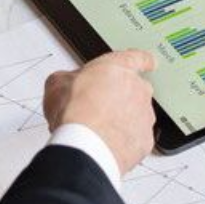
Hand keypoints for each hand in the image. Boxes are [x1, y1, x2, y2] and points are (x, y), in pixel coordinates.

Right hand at [43, 50, 156, 174]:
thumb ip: (69, 78)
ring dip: (122, 120)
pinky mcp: (145, 140)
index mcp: (119, 68)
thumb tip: (66, 84)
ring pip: (136, 116)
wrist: (86, 145)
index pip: (139, 58)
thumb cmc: (75, 113)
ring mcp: (145, 116)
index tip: (147, 62)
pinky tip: (105, 144)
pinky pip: (136, 138)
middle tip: (98, 107)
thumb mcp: (57, 84)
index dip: (143, 60)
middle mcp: (138, 89)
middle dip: (120, 97)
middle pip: (136, 89)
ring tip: (97, 130)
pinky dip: (124, 141)